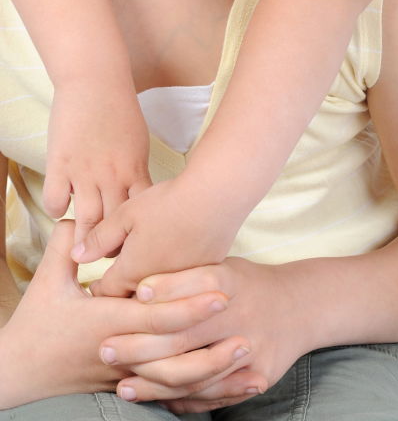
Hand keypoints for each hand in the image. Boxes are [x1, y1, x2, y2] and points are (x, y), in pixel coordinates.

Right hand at [0, 221, 237, 409]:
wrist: (19, 372)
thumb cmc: (36, 324)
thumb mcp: (49, 282)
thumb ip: (67, 248)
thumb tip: (77, 219)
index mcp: (107, 324)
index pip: (156, 317)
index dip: (189, 306)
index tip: (221, 294)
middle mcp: (121, 355)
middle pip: (174, 354)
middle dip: (211, 345)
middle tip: (246, 331)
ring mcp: (126, 376)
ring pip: (176, 382)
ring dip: (213, 371)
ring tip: (246, 355)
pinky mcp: (128, 388)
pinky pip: (170, 395)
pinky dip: (200, 393)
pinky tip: (227, 386)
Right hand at [43, 83, 151, 243]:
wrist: (95, 82)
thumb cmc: (120, 111)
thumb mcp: (139, 144)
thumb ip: (138, 173)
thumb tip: (141, 199)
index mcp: (135, 170)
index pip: (140, 216)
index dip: (138, 235)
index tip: (134, 247)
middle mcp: (112, 176)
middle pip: (114, 225)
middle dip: (110, 246)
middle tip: (104, 257)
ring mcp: (85, 172)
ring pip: (86, 221)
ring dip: (83, 238)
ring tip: (81, 247)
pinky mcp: (60, 165)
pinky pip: (56, 202)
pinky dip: (58, 210)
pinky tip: (61, 208)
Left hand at [73, 175, 234, 296]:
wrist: (218, 197)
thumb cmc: (170, 202)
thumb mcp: (126, 214)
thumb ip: (99, 238)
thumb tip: (78, 256)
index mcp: (131, 272)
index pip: (106, 294)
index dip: (99, 289)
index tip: (98, 282)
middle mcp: (156, 288)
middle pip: (132, 302)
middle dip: (124, 294)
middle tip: (121, 281)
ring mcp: (183, 287)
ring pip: (160, 299)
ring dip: (153, 292)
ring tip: (150, 274)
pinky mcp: (205, 279)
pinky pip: (185, 291)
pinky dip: (178, 285)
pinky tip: (179, 262)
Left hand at [100, 258, 309, 410]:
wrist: (300, 306)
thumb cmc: (246, 283)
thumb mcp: (222, 265)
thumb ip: (186, 276)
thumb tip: (135, 286)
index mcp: (231, 279)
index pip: (194, 284)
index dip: (162, 291)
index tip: (127, 296)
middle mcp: (242, 313)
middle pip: (185, 336)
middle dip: (140, 346)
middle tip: (106, 349)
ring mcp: (252, 347)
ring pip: (195, 373)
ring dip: (155, 382)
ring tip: (122, 385)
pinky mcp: (259, 374)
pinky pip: (213, 394)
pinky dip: (181, 398)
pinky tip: (156, 398)